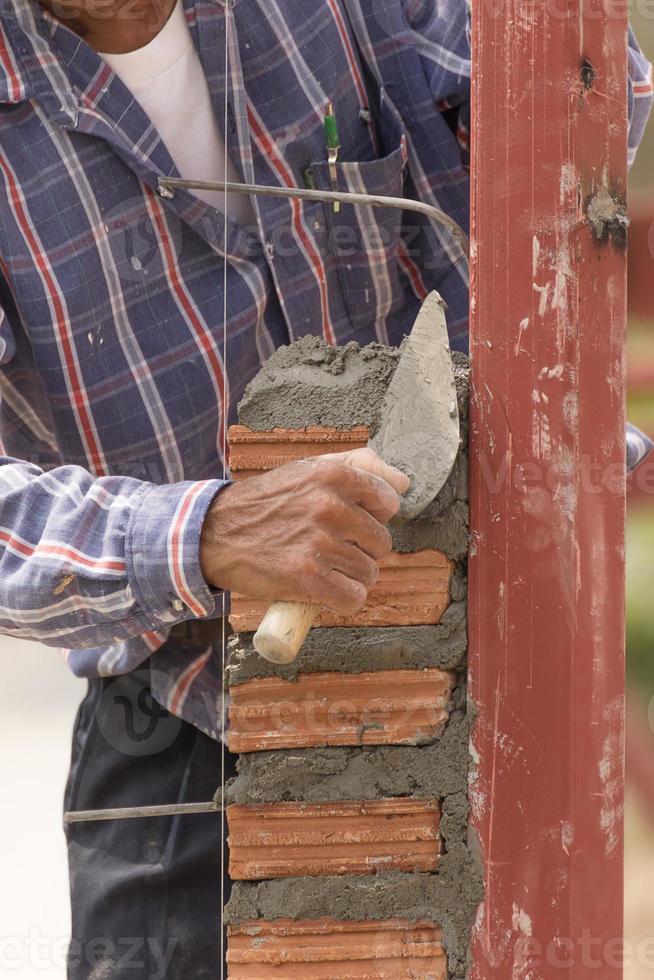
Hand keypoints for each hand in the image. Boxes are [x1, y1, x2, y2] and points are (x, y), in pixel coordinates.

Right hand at [200, 448, 409, 613]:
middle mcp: (330, 506)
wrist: (214, 534)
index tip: (347, 523)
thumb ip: (358, 468)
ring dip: (350, 576)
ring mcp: (319, 544)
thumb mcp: (308, 471)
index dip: (370, 517)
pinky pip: (352, 598)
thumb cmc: (266, 503)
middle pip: (381, 542)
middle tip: (328, 548)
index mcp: (334, 476)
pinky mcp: (307, 578)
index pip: (388, 503)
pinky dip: (342, 600)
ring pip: (369, 572)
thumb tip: (403, 482)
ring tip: (322, 567)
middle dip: (360, 549)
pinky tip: (323, 590)